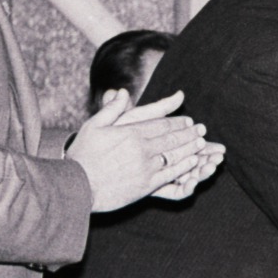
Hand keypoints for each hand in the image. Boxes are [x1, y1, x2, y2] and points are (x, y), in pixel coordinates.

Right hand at [67, 90, 214, 211]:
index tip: (188, 120)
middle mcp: (142, 149)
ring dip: (190, 148)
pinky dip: (184, 166)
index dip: (177, 122)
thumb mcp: (93, 126)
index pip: (161, 124)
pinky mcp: (146, 186)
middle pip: (172, 138)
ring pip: (175, 155)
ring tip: (201, 143)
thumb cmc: (82, 155)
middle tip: (201, 129)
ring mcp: (146, 168)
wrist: (76, 186)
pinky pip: (171, 174)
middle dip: (188, 133)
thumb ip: (111, 108)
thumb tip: (122, 91)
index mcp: (130, 133)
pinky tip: (192, 162)